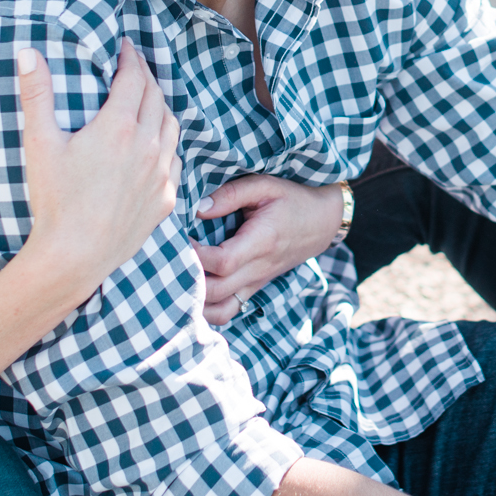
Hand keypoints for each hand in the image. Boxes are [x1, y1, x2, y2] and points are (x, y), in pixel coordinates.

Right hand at [16, 40, 179, 302]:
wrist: (74, 257)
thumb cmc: (53, 201)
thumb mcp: (40, 143)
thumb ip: (37, 94)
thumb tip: (29, 52)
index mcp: (119, 127)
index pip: (134, 78)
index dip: (131, 57)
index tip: (126, 46)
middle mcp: (149, 146)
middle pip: (157, 97)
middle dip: (146, 76)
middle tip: (136, 67)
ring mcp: (161, 173)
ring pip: (173, 126)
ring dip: (162, 106)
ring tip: (150, 99)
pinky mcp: (166, 198)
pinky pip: (176, 159)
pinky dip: (169, 142)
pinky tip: (159, 144)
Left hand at [193, 175, 343, 324]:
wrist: (322, 222)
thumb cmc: (292, 199)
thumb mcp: (265, 185)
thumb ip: (231, 194)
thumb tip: (198, 208)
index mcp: (261, 242)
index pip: (223, 262)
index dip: (196, 255)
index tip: (180, 237)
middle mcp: (258, 269)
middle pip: (216, 292)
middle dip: (188, 279)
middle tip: (172, 258)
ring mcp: (256, 282)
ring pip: (220, 310)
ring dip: (195, 300)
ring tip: (178, 278)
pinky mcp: (254, 287)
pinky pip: (228, 311)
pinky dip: (207, 309)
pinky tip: (192, 290)